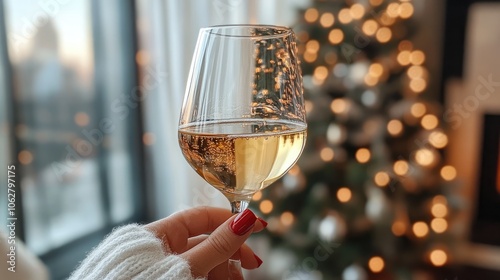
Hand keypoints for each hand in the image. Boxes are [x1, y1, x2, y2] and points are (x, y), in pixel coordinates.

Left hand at [144, 206, 266, 278]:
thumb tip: (245, 220)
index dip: (231, 220)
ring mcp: (164, 268)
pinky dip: (211, 279)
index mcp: (160, 233)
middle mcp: (162, 248)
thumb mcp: (189, 267)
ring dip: (224, 272)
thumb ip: (218, 245)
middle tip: (253, 265)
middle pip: (207, 242)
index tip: (257, 226)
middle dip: (232, 254)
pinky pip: (197, 276)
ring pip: (205, 263)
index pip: (203, 216)